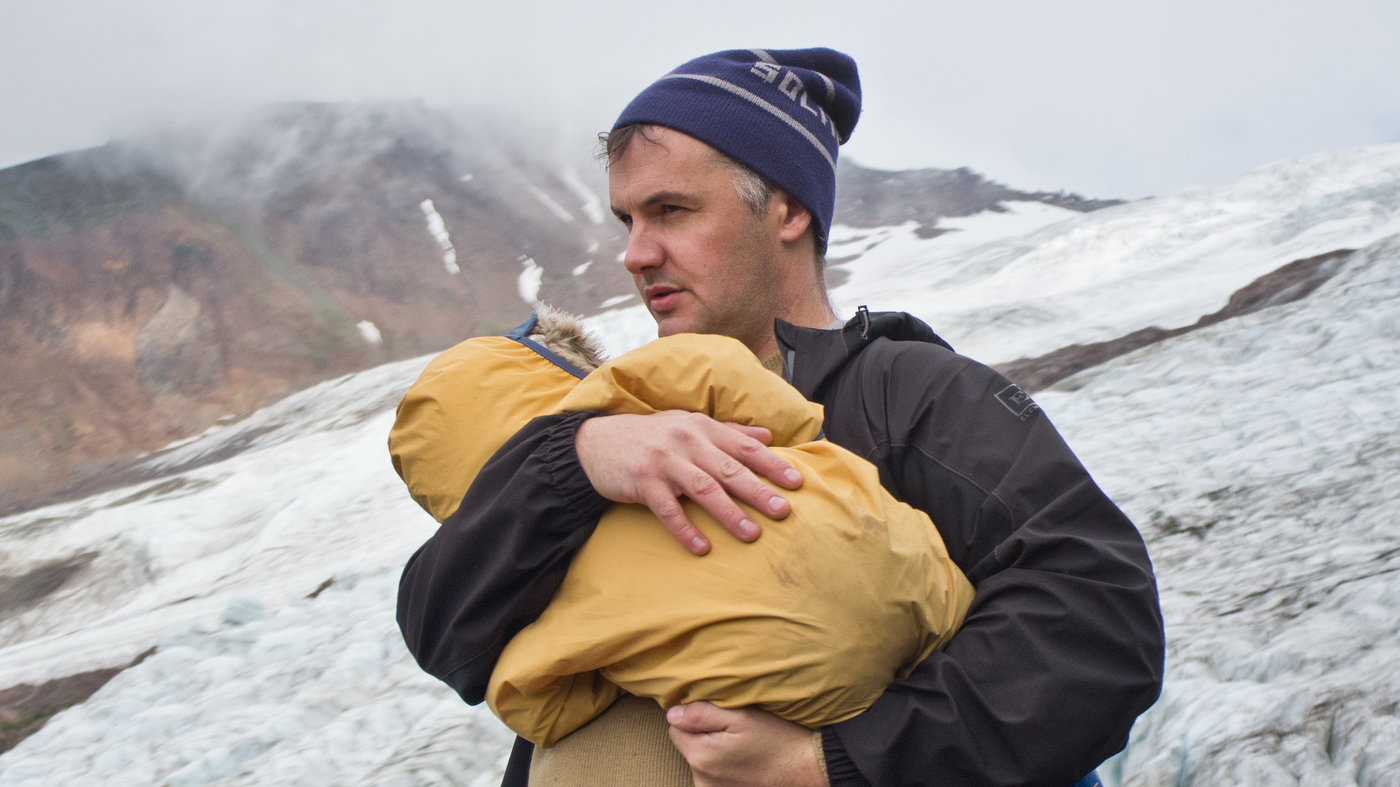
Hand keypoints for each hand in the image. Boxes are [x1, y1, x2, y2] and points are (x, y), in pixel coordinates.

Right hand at [575, 411, 802, 554]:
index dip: (772, 464)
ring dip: (729, 513)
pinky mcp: (643, 483)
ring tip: (751, 534)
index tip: (796, 482)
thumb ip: (728, 432)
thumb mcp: (689, 425)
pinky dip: (685, 529)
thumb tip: (767, 436)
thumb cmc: (651, 436)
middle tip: (783, 510)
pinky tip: (701, 548)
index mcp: (702, 428)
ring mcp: (664, 463)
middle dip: (758, 491)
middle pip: (729, 469)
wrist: (597, 443)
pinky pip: (668, 510)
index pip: (744, 447)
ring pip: (703, 489)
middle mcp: (686, 442)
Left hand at [667, 702, 826, 786]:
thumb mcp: (742, 716)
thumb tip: (672, 713)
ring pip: (700, 760)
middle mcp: (701, 779)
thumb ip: (702, 713)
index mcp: (701, 755)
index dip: (693, 716)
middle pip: (687, 746)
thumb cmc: (777, 739)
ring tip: (742, 746)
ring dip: (713, 750)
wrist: (807, 768)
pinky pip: (713, 775)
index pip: (675, 728)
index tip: (718, 714)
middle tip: (734, 729)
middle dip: (703, 734)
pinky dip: (723, 766)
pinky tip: (744, 761)